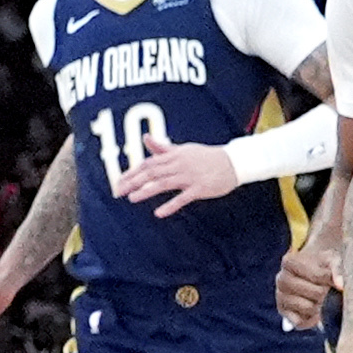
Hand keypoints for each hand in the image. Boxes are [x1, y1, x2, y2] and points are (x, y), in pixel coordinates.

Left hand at [112, 135, 239, 216]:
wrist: (234, 162)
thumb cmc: (206, 156)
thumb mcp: (183, 150)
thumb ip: (163, 148)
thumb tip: (146, 138)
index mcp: (174, 155)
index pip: (148, 163)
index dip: (132, 172)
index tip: (119, 181)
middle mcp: (180, 164)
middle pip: (152, 172)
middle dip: (133, 181)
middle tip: (118, 191)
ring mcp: (190, 176)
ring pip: (164, 183)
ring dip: (146, 190)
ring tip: (131, 198)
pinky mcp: (200, 188)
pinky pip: (183, 198)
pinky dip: (170, 205)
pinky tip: (158, 213)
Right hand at [275, 234, 340, 330]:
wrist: (312, 272)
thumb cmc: (322, 265)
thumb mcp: (332, 260)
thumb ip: (337, 270)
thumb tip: (341, 286)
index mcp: (290, 262)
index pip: (318, 276)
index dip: (330, 280)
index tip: (333, 278)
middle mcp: (281, 279)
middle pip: (316, 293)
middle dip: (326, 293)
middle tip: (328, 290)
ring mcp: (280, 296)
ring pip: (309, 308)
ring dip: (320, 306)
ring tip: (322, 299)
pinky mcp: (283, 312)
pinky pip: (301, 322)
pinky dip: (312, 319)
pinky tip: (315, 310)